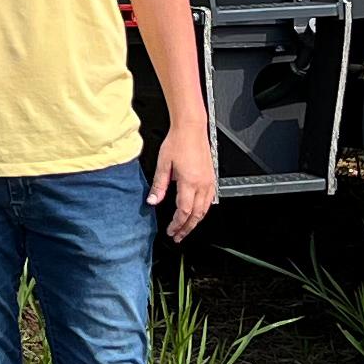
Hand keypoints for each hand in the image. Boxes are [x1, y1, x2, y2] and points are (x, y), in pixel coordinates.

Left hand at [149, 117, 217, 240]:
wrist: (191, 128)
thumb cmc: (178, 142)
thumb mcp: (163, 164)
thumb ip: (159, 185)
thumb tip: (153, 201)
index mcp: (189, 182)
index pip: (184, 211)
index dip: (177, 224)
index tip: (171, 230)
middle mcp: (202, 184)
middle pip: (197, 215)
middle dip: (187, 228)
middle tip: (178, 236)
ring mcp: (209, 181)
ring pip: (205, 209)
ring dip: (196, 221)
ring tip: (186, 228)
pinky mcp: (211, 177)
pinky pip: (210, 200)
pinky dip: (203, 210)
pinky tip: (197, 213)